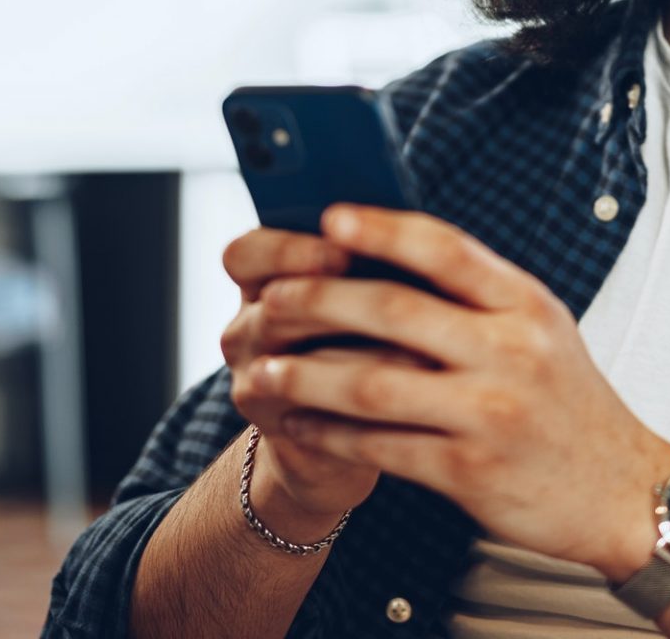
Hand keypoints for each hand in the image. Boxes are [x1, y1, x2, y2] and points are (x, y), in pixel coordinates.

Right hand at [218, 226, 429, 526]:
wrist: (348, 426)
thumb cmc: (366, 332)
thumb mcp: (356, 287)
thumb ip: (365, 260)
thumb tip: (408, 236)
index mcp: (259, 282)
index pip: (244, 255)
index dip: (288, 250)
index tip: (342, 252)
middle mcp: (245, 332)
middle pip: (274, 309)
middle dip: (338, 302)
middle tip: (398, 298)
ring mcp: (256, 385)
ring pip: (299, 365)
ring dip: (366, 353)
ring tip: (425, 344)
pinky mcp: (280, 432)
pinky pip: (320, 415)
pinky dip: (370, 400)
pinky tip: (417, 390)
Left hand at [243, 203, 669, 575]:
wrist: (623, 492)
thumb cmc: (566, 401)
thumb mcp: (542, 329)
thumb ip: (479, 293)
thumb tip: (389, 246)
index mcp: (525, 303)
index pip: (446, 249)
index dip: (383, 230)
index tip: (328, 217)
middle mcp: (511, 351)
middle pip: (394, 310)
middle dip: (319, 300)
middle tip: (271, 299)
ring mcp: (489, 413)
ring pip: (372, 384)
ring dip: (304, 376)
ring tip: (261, 370)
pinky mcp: (469, 473)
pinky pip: (379, 447)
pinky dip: (328, 435)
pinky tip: (298, 426)